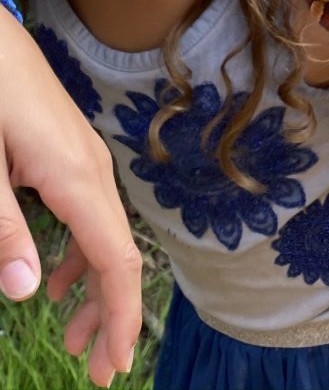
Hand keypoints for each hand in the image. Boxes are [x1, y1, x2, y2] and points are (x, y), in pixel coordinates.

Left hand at [0, 10, 140, 386]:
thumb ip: (3, 230)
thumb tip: (27, 293)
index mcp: (77, 179)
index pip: (117, 260)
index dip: (122, 317)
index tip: (114, 368)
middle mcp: (93, 170)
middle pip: (117, 252)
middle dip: (111, 314)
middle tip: (92, 370)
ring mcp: (86, 159)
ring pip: (104, 235)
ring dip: (94, 289)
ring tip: (72, 336)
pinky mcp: (71, 153)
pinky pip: (88, 215)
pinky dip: (81, 255)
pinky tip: (57, 276)